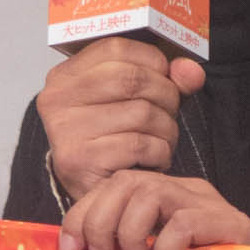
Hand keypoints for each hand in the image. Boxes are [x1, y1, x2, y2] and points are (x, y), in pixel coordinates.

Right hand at [38, 36, 206, 202]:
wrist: (95, 201)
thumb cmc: (114, 144)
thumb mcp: (136, 102)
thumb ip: (166, 79)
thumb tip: (192, 72)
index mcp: (64, 77)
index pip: (115, 47)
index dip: (152, 60)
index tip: (165, 77)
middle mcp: (56, 100)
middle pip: (132, 79)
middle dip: (166, 96)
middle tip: (169, 115)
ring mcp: (65, 131)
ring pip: (141, 113)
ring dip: (167, 129)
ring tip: (161, 142)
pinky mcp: (80, 161)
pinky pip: (140, 145)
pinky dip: (160, 153)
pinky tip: (154, 160)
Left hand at [59, 171, 249, 249]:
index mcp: (164, 196)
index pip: (112, 186)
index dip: (81, 214)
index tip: (68, 249)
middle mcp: (184, 190)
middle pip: (125, 181)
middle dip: (100, 221)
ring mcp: (207, 203)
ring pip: (149, 192)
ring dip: (130, 233)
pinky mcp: (229, 223)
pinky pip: (184, 222)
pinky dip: (167, 247)